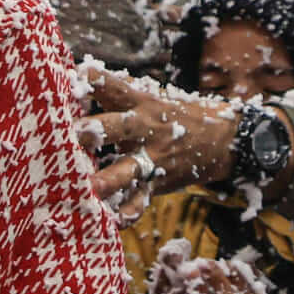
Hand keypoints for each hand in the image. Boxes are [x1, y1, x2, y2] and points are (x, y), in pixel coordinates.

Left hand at [84, 69, 247, 203]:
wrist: (224, 140)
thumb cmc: (176, 114)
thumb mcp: (153, 96)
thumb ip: (118, 90)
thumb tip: (78, 71)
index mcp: (141, 102)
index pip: (114, 85)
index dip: (92, 80)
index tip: (69, 78)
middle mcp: (145, 129)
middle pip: (118, 126)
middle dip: (94, 130)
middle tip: (72, 133)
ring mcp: (153, 157)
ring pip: (129, 168)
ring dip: (110, 178)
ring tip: (91, 187)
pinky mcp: (157, 182)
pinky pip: (141, 199)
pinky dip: (128, 211)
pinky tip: (113, 221)